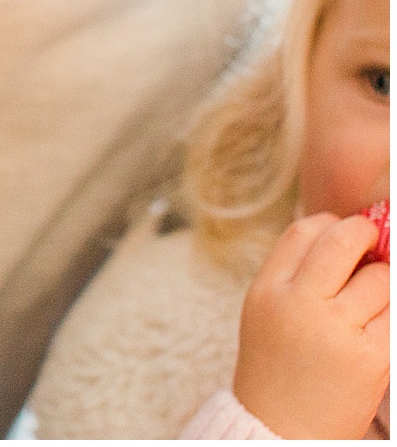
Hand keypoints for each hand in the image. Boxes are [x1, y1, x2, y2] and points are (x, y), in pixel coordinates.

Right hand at [233, 212, 389, 438]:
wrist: (279, 429)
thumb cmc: (277, 367)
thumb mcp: (266, 311)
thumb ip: (297, 274)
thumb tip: (351, 236)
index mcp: (267, 289)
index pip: (304, 230)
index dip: (332, 225)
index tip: (346, 238)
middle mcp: (297, 303)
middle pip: (343, 240)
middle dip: (367, 235)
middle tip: (374, 245)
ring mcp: (335, 330)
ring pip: (380, 278)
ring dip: (385, 283)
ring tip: (372, 305)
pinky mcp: (371, 357)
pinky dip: (393, 315)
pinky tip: (379, 329)